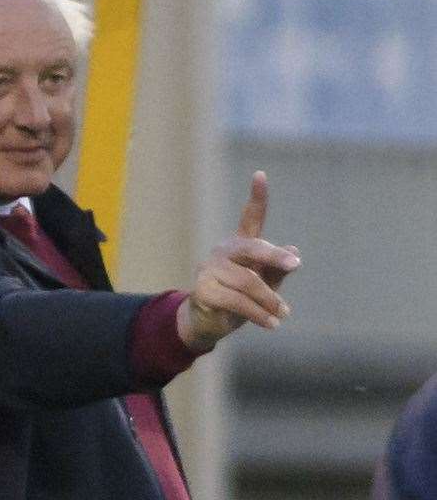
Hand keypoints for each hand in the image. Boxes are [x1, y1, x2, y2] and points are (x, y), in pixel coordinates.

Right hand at [178, 171, 300, 350]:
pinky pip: (237, 301)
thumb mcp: (265, 283)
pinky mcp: (203, 289)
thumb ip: (277, 269)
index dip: (257, 197)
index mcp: (241, 246)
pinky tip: (271, 324)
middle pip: (253, 248)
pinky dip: (258, 314)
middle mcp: (224, 251)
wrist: (209, 323)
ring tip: (283, 314)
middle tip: (295, 264)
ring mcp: (210, 269)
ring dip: (270, 301)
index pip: (250, 218)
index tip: (260, 175)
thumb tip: (293, 250)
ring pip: (248, 281)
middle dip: (275, 256)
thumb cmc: (240, 298)